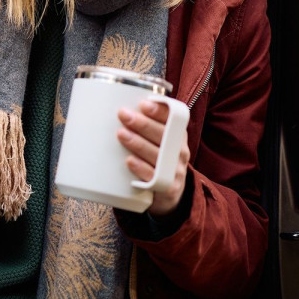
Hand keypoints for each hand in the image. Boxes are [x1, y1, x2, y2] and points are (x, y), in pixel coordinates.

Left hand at [118, 100, 190, 216]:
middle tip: (123, 115)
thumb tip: (118, 105)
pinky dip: (141, 168)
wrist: (170, 193)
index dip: (160, 111)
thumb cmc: (158, 160)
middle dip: (143, 124)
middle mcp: (179, 151)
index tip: (143, 104)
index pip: (174, 119)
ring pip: (158, 154)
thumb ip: (145, 125)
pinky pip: (155, 177)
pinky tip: (129, 160)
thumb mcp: (158, 141)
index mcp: (178, 135)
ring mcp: (175, 170)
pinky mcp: (168, 188)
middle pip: (164, 135)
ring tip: (121, 134)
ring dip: (138, 143)